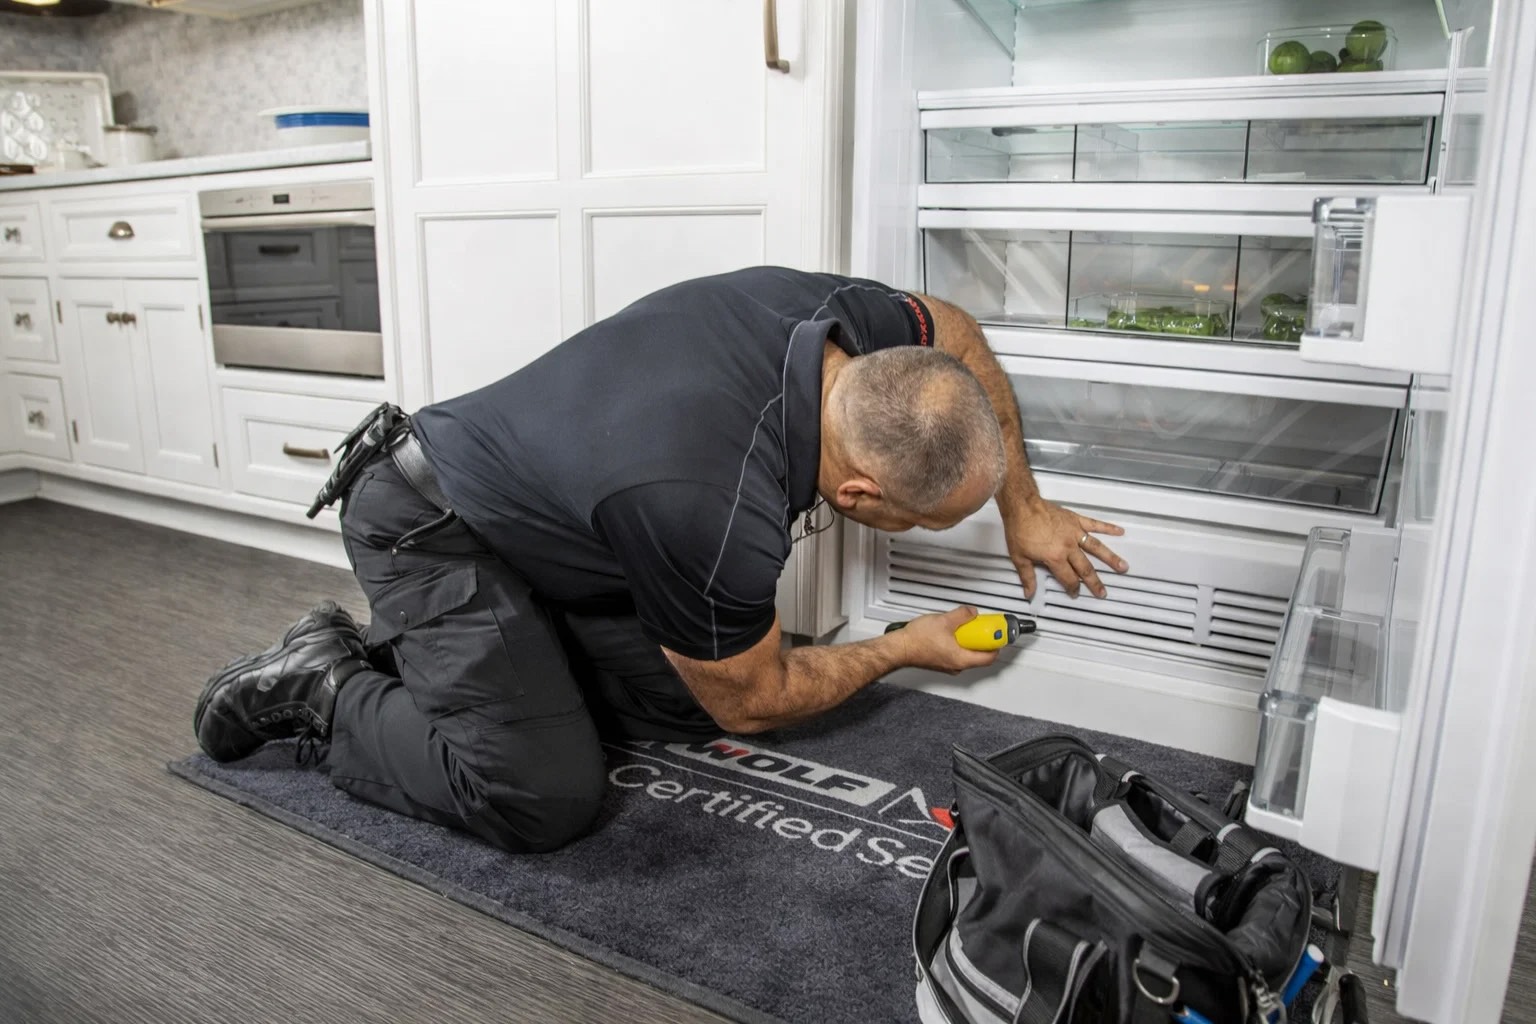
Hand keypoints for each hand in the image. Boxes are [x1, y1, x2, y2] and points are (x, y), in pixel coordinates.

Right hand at [887, 606, 1000, 674]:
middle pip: (979, 654)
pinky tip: (950, 631)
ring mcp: (948, 664)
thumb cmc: (917, 641)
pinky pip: (955, 652)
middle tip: (981, 627)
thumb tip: (971, 613)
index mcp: (962, 659)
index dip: (996, 644)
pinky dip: (957, 642)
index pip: (989, 656)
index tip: (998, 635)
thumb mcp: (945, 621)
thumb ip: (963, 615)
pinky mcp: (939, 661)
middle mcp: (957, 665)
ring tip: (963, 627)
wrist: (899, 648)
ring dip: (968, 640)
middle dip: (982, 639)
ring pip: (966, 653)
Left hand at [1006, 499, 1127, 599]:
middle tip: (1103, 592)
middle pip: (1085, 568)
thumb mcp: (1019, 557)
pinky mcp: (1075, 520)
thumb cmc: (1019, 529)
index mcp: (1055, 558)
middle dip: (1094, 582)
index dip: (1072, 588)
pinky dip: (1108, 528)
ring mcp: (1074, 532)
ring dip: (1111, 558)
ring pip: (1096, 548)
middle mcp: (1068, 547)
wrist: (1022, 506)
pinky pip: (1095, 524)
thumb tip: (1029, 592)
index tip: (1075, 593)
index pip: (1068, 578)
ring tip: (1123, 566)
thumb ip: (1027, 576)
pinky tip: (1119, 531)